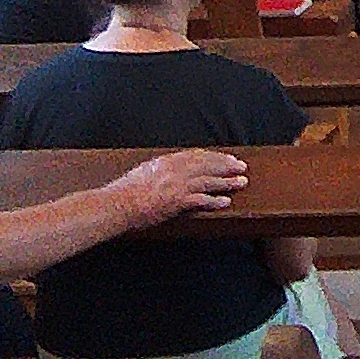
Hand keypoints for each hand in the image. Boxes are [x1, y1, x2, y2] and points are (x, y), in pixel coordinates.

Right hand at [115, 149, 248, 223]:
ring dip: (227, 182)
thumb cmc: (126, 190)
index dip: (214, 157)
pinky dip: (215, 201)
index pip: (197, 155)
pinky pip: (202, 200)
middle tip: (241, 167)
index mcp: (167, 161)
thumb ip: (161, 169)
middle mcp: (175, 170)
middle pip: (207, 165)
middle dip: (227, 165)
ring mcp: (177, 185)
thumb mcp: (145, 171)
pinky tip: (225, 202)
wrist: (118, 203)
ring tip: (241, 182)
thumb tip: (171, 170)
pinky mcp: (177, 201)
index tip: (226, 158)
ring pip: (209, 181)